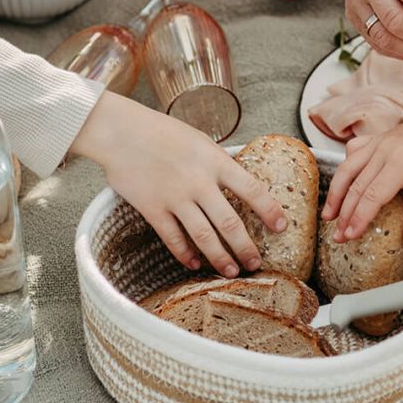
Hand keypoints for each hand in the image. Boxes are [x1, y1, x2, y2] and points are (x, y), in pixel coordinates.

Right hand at [70, 93, 286, 276]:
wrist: (121, 132)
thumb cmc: (161, 132)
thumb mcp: (200, 140)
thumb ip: (218, 163)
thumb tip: (238, 183)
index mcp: (215, 161)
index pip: (252, 190)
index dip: (270, 211)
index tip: (282, 226)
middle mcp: (199, 182)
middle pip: (230, 223)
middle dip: (246, 247)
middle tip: (256, 263)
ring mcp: (175, 198)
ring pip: (205, 236)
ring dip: (220, 258)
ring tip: (231, 271)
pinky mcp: (153, 209)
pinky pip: (173, 238)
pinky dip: (185, 254)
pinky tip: (194, 263)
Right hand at [322, 109, 402, 247]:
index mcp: (401, 163)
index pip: (372, 196)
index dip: (359, 217)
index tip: (350, 235)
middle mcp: (383, 151)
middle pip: (355, 186)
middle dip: (344, 214)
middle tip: (338, 235)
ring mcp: (377, 142)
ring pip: (347, 169)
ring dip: (335, 193)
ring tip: (328, 215)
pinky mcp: (375, 138)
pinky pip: (352, 152)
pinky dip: (344, 168)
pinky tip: (343, 182)